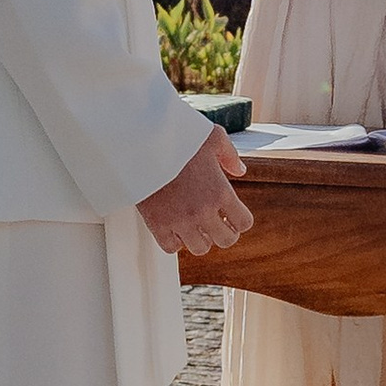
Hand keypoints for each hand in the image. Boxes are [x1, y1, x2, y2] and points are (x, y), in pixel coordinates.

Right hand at [138, 124, 252, 257]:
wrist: (141, 143)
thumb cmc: (176, 137)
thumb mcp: (212, 136)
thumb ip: (230, 154)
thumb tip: (239, 170)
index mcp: (220, 191)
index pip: (244, 222)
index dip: (240, 219)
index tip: (232, 215)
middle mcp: (203, 210)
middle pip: (226, 240)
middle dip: (224, 232)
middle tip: (216, 223)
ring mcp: (180, 220)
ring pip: (200, 248)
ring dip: (201, 238)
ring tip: (196, 226)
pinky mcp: (157, 224)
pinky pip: (171, 247)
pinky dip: (175, 241)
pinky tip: (175, 228)